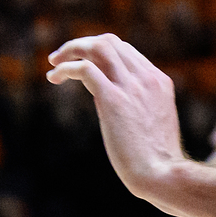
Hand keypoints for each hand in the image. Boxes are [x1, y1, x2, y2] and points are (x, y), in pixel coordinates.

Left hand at [45, 33, 185, 203]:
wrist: (161, 174)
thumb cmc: (157, 160)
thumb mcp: (154, 123)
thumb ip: (141, 107)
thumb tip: (118, 108)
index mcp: (159, 82)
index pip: (125, 51)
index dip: (100, 53)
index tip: (83, 65)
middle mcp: (146, 78)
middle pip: (110, 42)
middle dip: (83, 45)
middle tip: (61, 58)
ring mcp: (131, 86)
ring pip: (98, 47)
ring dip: (72, 49)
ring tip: (54, 62)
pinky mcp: (113, 99)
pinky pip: (85, 69)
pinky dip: (66, 68)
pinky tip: (54, 77)